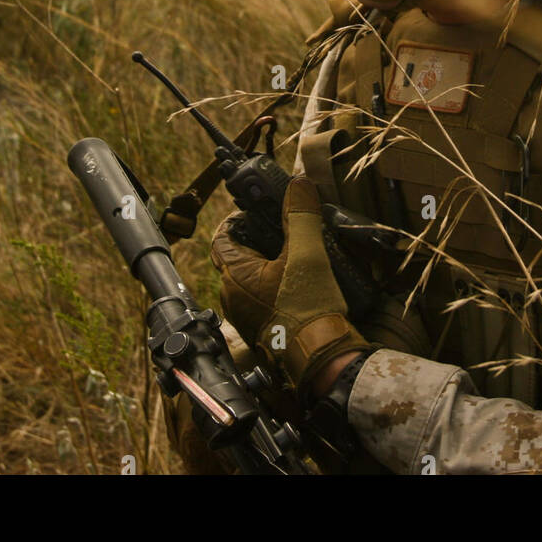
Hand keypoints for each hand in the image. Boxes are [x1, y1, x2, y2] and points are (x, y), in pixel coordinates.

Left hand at [210, 176, 368, 389]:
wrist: (319, 357)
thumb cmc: (307, 308)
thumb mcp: (307, 253)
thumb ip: (300, 215)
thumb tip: (298, 184)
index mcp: (234, 274)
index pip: (222, 237)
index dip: (237, 219)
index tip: (257, 209)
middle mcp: (231, 296)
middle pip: (236, 257)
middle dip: (257, 239)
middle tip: (282, 227)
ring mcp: (244, 316)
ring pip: (248, 278)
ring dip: (266, 263)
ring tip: (294, 253)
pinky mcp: (260, 329)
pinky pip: (259, 298)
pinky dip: (273, 284)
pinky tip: (298, 282)